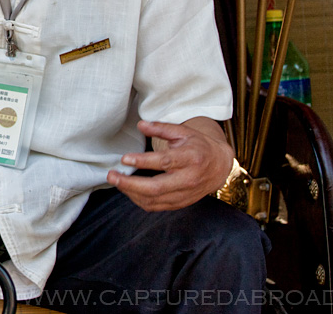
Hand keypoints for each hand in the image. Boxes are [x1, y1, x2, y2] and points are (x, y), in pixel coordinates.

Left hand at [106, 118, 233, 211]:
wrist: (219, 165)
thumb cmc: (198, 145)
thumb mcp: (183, 132)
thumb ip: (161, 128)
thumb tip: (141, 125)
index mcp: (191, 158)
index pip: (164, 162)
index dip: (143, 161)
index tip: (124, 158)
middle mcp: (189, 179)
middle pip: (157, 187)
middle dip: (130, 184)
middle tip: (112, 176)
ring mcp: (186, 194)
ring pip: (155, 200)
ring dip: (131, 193)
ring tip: (116, 181)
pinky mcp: (181, 203)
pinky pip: (157, 206)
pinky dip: (140, 200)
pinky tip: (129, 190)